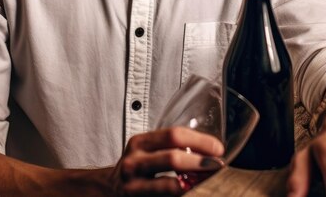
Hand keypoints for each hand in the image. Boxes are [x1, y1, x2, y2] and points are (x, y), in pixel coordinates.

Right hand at [109, 126, 223, 195]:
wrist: (107, 191)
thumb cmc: (138, 168)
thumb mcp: (147, 151)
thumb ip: (170, 147)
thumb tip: (210, 152)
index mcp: (140, 142)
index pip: (174, 135)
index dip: (199, 141)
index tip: (218, 148)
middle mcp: (135, 162)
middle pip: (173, 158)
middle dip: (200, 163)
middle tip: (219, 166)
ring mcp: (133, 186)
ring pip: (170, 186)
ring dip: (195, 184)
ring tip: (210, 182)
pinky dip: (183, 195)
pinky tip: (193, 193)